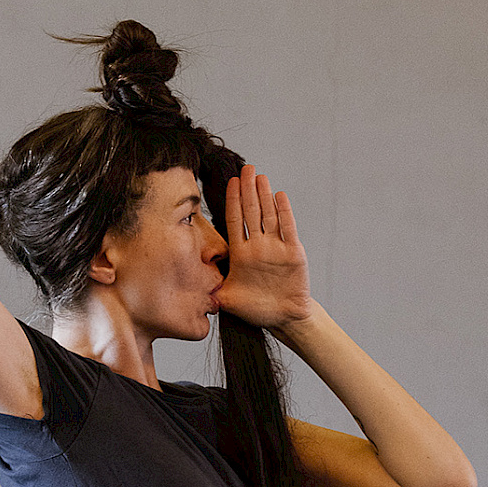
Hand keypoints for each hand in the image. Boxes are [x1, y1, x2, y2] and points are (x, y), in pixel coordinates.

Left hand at [215, 165, 314, 329]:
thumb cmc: (255, 309)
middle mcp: (258, 246)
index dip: (232, 202)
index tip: (229, 182)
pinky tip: (279, 195)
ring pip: (269, 216)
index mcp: (240, 254)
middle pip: (251, 212)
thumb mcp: (228, 300)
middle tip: (245, 168)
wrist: (283, 318)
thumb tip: (194, 291)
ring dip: (264, 195)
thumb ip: (213, 292)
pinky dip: (284, 212)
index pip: (234, 222)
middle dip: (247, 190)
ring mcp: (275, 248)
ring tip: (259, 176)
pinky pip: (288, 229)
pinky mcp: (293, 253)